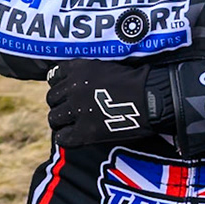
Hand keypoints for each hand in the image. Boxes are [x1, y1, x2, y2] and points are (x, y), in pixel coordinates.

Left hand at [46, 61, 171, 147]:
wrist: (153, 98)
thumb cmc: (138, 80)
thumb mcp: (108, 65)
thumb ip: (89, 72)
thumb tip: (80, 82)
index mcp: (79, 68)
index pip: (54, 77)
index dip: (60, 86)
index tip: (67, 92)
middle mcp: (73, 88)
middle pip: (52, 99)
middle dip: (61, 105)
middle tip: (73, 111)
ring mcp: (77, 110)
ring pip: (54, 118)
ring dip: (62, 122)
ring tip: (73, 125)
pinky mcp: (84, 132)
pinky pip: (63, 138)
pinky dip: (67, 138)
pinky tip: (76, 137)